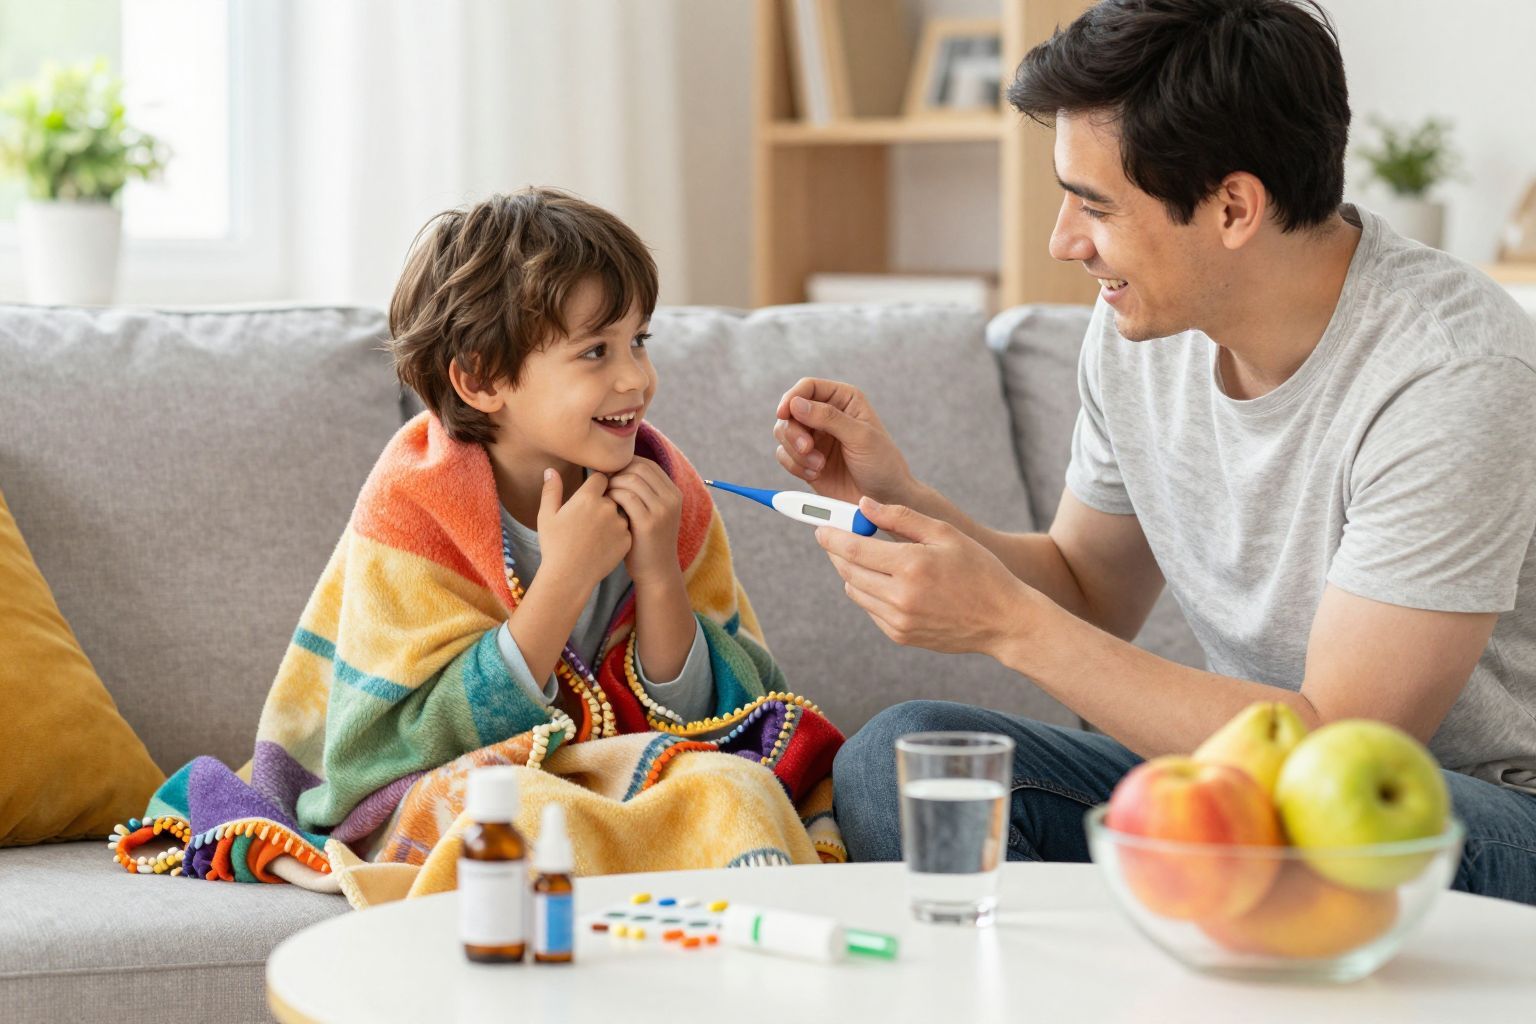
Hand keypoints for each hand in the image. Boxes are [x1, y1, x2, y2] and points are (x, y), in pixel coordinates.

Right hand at [537, 469, 630, 592]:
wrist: (569, 577)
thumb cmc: (553, 545)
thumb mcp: (547, 516)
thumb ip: (552, 490)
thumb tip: (551, 470)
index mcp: (587, 497)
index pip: (601, 477)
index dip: (596, 484)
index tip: (590, 493)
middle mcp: (607, 507)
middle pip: (612, 495)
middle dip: (604, 502)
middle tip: (589, 520)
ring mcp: (620, 524)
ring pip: (620, 512)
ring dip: (612, 518)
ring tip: (595, 535)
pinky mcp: (627, 539)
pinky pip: (626, 530)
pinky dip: (618, 534)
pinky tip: (603, 545)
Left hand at [605, 456, 682, 588]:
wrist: (656, 572)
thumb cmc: (647, 541)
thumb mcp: (654, 513)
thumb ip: (644, 492)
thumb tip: (619, 469)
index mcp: (674, 493)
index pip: (647, 464)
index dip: (625, 465)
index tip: (610, 476)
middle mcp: (672, 498)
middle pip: (639, 468)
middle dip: (618, 472)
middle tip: (604, 485)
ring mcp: (663, 510)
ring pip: (632, 480)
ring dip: (613, 484)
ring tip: (604, 495)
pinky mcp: (649, 523)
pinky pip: (626, 497)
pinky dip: (612, 496)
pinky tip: (606, 506)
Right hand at [773, 378, 914, 506]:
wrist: (884, 499)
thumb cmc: (882, 464)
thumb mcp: (860, 437)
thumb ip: (829, 417)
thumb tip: (795, 404)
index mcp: (844, 400)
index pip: (809, 387)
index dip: (792, 397)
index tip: (784, 413)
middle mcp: (826, 415)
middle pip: (790, 411)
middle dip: (794, 432)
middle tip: (807, 448)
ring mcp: (815, 438)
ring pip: (784, 434)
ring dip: (795, 452)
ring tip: (818, 465)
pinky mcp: (806, 460)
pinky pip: (785, 456)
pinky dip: (795, 466)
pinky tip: (815, 473)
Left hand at [818, 497, 1037, 657]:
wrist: (1003, 620)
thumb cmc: (979, 570)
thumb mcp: (944, 533)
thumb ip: (900, 517)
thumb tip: (863, 505)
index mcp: (911, 566)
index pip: (853, 549)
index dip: (831, 536)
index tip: (821, 527)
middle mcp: (900, 597)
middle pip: (847, 571)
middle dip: (837, 552)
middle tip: (839, 538)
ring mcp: (899, 620)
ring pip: (855, 591)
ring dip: (852, 572)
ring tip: (869, 558)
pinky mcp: (900, 636)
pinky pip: (870, 610)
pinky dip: (870, 593)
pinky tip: (889, 582)